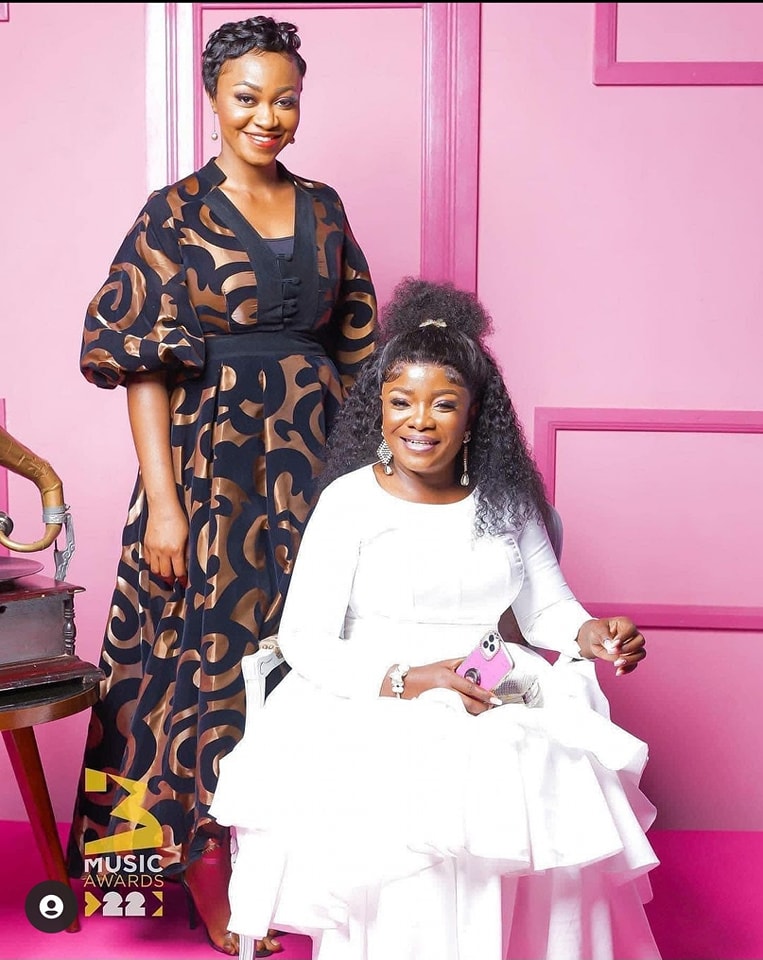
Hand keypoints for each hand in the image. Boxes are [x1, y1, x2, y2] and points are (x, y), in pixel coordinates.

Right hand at [143, 501, 188, 586]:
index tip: (184, 583)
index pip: (178, 571)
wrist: (163, 506)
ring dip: (160, 574)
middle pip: (164, 573)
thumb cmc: (178, 518)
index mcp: (175, 550)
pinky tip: (157, 565)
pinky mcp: (146, 543)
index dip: (182, 579)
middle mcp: (162, 551)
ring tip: (165, 576)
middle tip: (174, 582)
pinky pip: (147, 560)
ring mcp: (152, 548)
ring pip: (154, 569)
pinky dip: (152, 565)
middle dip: (170, 580)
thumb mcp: (188, 535)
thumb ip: (186, 550)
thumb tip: (187, 563)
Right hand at [382, 659, 501, 714]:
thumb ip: (461, 663)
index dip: (485, 694)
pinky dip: (464, 712)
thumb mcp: (444, 664)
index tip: (494, 697)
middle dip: (483, 706)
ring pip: (464, 710)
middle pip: (469, 703)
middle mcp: (445, 690)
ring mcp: (442, 701)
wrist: (407, 683)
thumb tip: (477, 663)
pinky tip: (468, 711)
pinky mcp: (439, 709)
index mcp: (448, 677)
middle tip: (490, 704)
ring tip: (481, 707)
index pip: (471, 687)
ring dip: (475, 710)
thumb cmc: (425, 673)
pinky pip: (456, 712)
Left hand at [577, 617, 645, 675]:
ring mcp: (634, 646)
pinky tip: (618, 671)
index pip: (631, 629)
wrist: (595, 639)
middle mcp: (633, 634)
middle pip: (640, 641)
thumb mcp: (597, 630)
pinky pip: (635, 664)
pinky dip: (628, 669)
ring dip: (630, 660)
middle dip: (627, 649)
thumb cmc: (597, 631)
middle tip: (612, 652)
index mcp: (625, 623)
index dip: (623, 638)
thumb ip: (604, 636)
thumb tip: (611, 645)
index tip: (613, 645)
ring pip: (641, 653)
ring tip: (616, 663)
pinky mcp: (631, 656)